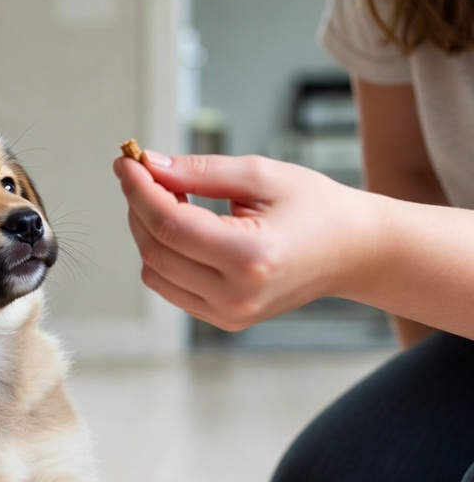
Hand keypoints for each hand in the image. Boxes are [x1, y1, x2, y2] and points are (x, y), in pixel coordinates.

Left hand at [112, 150, 374, 330]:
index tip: (127, 162)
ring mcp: (229, 314)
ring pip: (154, 271)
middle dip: (139, 206)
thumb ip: (200, 172)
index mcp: (251, 256)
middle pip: (155, 249)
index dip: (139, 190)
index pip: (170, 224)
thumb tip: (148, 165)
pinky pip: (169, 287)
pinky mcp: (223, 320)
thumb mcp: (261, 175)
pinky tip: (179, 227)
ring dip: (147, 231)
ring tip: (168, 198)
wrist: (354, 252)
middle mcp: (237, 295)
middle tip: (144, 173)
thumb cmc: (316, 207)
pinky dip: (162, 254)